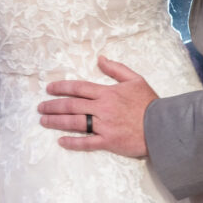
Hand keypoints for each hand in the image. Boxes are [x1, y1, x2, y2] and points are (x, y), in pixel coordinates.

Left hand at [37, 56, 156, 157]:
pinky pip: (86, 143)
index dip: (61, 87)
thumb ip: (116, 69)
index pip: (78, 88)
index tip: (49, 88)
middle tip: (40, 107)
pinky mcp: (108, 142)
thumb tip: (100, 59)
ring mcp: (103, 126)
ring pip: (74, 123)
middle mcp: (101, 108)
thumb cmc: (149, 103)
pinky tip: (61, 141)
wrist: (162, 127)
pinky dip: (72, 143)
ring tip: (43, 121)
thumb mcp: (135, 79)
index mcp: (106, 93)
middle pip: (71, 105)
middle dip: (53, 105)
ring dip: (56, 122)